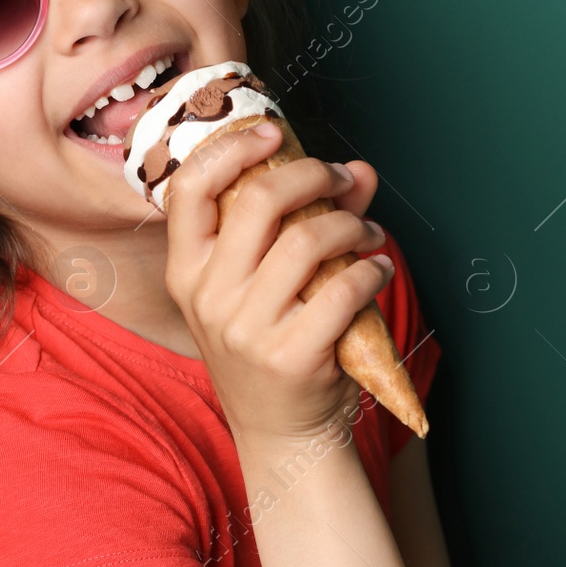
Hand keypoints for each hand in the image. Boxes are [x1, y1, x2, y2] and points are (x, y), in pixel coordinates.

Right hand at [163, 121, 392, 447]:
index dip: (231, 149)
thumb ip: (306, 219)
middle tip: (343, 180)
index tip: (272, 133)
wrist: (280, 433)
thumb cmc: (270, 344)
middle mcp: (208, 297)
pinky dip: (371, 270)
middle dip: (313, 175)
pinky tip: (378, 269)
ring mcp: (246, 330)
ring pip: (307, 241)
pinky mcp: (290, 357)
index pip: (189, 189)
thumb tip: (360, 171)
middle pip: (259, 200)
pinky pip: (342, 290)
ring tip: (369, 233)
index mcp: (186, 271)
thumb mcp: (265, 284)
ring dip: (352, 225)